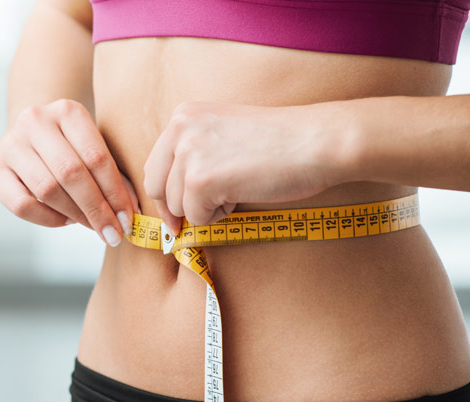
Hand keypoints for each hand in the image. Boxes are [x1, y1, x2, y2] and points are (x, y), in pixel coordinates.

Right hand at [0, 99, 140, 246]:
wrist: (36, 136)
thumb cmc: (78, 148)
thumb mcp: (99, 150)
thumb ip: (117, 178)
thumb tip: (131, 214)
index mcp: (68, 110)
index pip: (96, 157)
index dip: (115, 193)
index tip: (128, 220)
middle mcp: (34, 120)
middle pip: (71, 173)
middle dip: (97, 209)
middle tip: (113, 233)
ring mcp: (9, 144)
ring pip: (46, 189)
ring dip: (75, 215)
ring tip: (94, 226)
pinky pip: (21, 205)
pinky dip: (48, 219)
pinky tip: (67, 220)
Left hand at [143, 101, 352, 234]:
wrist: (314, 142)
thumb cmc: (280, 142)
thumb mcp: (225, 133)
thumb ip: (196, 153)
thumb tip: (175, 197)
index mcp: (184, 115)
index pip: (155, 165)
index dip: (166, 194)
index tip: (176, 213)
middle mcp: (179, 129)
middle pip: (156, 188)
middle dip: (176, 209)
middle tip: (200, 217)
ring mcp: (188, 154)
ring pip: (178, 206)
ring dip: (206, 209)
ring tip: (238, 191)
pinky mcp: (201, 180)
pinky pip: (197, 218)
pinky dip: (218, 217)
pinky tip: (242, 196)